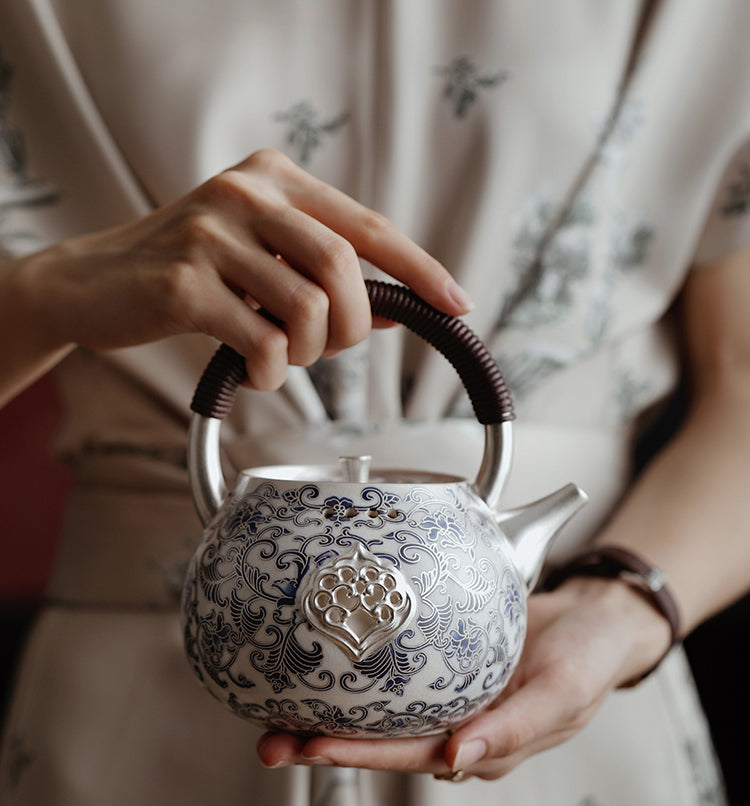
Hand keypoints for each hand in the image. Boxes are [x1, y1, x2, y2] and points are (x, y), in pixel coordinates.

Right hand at [2, 148, 472, 395]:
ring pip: (306, 310)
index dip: (419, 269)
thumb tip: (395, 311)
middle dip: (352, 326)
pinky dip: (269, 373)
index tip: (457, 304)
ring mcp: (209, 235)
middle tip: (329, 348)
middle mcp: (245, 193)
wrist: (94, 282)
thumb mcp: (258, 255)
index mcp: (274, 178)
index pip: (366, 225)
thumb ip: (319, 274)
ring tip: (277, 354)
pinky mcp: (181, 285)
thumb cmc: (189, 272)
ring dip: (305, 354)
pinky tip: (250, 368)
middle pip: (342, 269)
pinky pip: (261, 344)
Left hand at [256, 577, 670, 779]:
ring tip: (270, 712)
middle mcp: (455, 728)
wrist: (596, 620)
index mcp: (482, 747)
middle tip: (268, 740)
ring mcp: (444, 698)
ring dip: (326, 714)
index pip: (409, 757)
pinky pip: (391, 678)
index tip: (312, 748)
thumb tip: (456, 760)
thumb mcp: (562, 694)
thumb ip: (514, 730)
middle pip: (380, 743)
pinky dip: (354, 676)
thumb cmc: (588, 661)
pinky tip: (318, 662)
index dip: (359, 756)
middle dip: (323, 745)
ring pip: (377, 714)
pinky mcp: (439, 666)